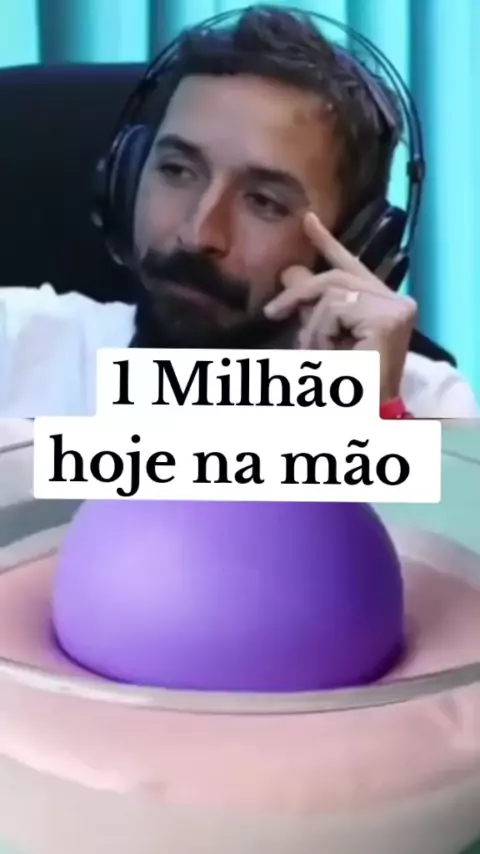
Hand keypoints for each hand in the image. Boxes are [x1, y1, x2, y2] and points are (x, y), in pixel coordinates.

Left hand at [264, 212, 416, 402]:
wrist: (365, 416)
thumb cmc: (344, 386)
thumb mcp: (320, 337)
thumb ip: (311, 306)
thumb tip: (292, 271)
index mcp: (380, 304)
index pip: (349, 267)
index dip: (327, 243)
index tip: (307, 220)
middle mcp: (396, 301)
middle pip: (334, 276)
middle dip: (299, 294)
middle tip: (273, 312)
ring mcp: (396, 308)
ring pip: (331, 292)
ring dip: (313, 325)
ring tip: (316, 352)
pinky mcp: (389, 317)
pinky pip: (335, 308)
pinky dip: (321, 331)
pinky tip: (330, 352)